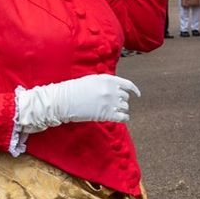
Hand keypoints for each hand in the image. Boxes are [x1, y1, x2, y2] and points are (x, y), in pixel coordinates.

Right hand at [14, 74, 140, 132]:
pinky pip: (124, 117)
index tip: (137, 95)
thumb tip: (116, 88)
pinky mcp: (107, 114)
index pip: (127, 85)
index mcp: (107, 80)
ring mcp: (109, 103)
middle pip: (125, 97)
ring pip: (125, 107)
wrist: (62, 101)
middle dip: (122, 100)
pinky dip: (125, 118)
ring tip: (116, 111)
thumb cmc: (73, 90)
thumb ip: (105, 83)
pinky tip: (122, 118)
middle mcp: (111, 90)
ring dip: (122, 109)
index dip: (134, 90)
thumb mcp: (91, 80)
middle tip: (115, 104)